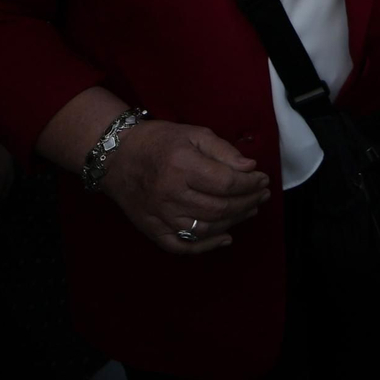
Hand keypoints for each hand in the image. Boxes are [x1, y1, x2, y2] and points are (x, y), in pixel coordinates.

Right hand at [100, 120, 270, 253]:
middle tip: (262, 195)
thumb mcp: (193, 134)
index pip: (227, 183)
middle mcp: (171, 194)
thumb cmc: (158, 141)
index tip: (263, 179)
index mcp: (182, 166)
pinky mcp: (152, 229)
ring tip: (249, 210)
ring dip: (234, 222)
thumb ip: (223, 150)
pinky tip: (225, 238)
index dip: (251, 184)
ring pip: (206, 229)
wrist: (115, 156)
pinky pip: (182, 246)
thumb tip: (250, 168)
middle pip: (220, 208)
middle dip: (248, 202)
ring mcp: (160, 215)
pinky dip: (207, 246)